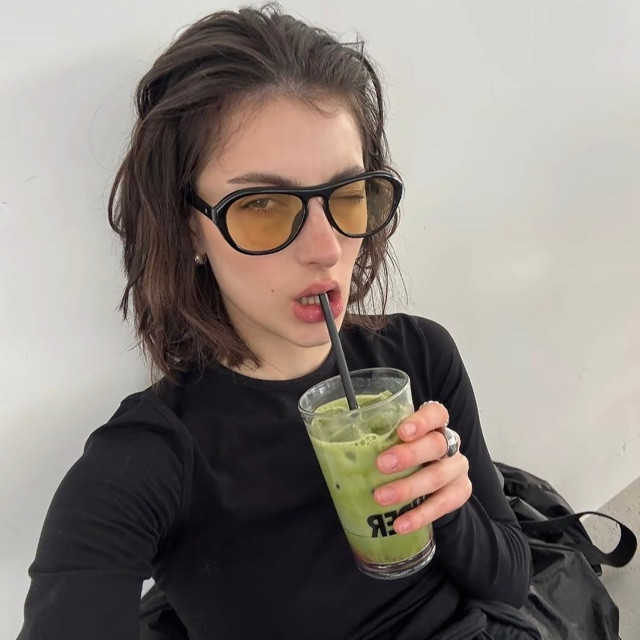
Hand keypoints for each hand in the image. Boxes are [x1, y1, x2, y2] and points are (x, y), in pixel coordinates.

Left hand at [373, 401, 471, 533]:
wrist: (433, 484)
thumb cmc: (405, 458)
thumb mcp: (394, 444)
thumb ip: (378, 441)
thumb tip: (331, 448)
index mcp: (434, 425)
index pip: (436, 414)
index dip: (422, 421)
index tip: (402, 432)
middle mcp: (450, 444)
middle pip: (436, 444)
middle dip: (408, 455)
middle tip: (381, 464)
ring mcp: (457, 469)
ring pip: (438, 475)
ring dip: (408, 487)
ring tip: (381, 497)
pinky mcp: (461, 492)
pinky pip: (443, 504)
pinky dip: (420, 515)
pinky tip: (401, 524)